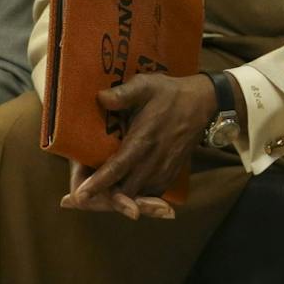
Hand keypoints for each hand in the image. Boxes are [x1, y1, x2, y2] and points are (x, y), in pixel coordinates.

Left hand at [64, 73, 211, 212]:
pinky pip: (150, 194)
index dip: (98, 183)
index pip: (118, 167)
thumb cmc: (170, 93)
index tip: (79, 196)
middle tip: (80, 198)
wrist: (203, 102)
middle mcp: (154, 160)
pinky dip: (135, 197)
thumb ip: (124, 93)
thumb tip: (100, 98)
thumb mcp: (147, 85)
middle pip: (125, 190)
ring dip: (118, 199)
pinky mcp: (171, 173)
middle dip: (103, 197)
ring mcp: (165, 169)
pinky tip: (122, 192)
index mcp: (144, 139)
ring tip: (96, 198)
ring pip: (137, 195)